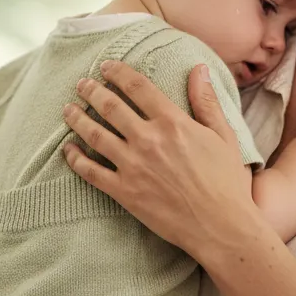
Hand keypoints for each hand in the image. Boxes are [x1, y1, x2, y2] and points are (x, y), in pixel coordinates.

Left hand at [62, 61, 258, 260]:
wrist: (223, 229)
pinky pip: (91, 172)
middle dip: (91, 90)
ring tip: (68, 109)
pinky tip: (67, 149)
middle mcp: (148, 140)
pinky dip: (75, 159)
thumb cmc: (227, 182)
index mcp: (172, 122)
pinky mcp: (125, 192)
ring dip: (77, 118)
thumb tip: (198, 68)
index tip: (106, 66)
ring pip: (95, 134)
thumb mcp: (222, 136)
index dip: (118, 72)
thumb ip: (206, 101)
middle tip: (82, 84)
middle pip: (110, 106)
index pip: (137, 86)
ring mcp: (133, 166)